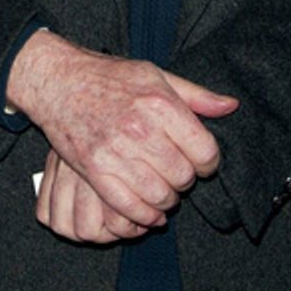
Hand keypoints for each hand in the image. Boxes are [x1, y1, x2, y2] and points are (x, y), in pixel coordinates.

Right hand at [7, 32, 237, 233]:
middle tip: (176, 173)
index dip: (209, 162)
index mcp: (160, 103)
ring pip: (159, 195)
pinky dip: (143, 216)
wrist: (59, 81)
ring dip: (166, 200)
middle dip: (185, 180)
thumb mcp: (156, 74)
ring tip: (162, 190)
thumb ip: (196, 95)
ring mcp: (115, 151)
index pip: (205, 151)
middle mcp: (140, 128)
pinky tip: (148, 211)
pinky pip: (128, 206)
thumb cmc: (110, 77)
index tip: (200, 161)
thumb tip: (231, 107)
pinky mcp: (94, 169)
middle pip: (183, 176)